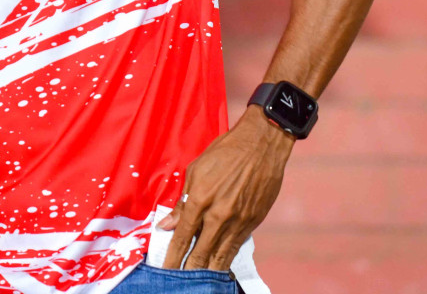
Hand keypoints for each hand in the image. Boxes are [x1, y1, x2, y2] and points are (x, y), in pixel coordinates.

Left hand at [159, 107, 294, 269]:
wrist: (261, 146)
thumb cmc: (225, 153)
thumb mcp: (196, 170)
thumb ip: (182, 202)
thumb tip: (167, 224)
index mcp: (200, 200)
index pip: (182, 237)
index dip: (173, 257)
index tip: (165, 270)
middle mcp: (218, 216)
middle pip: (200, 253)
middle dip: (188, 270)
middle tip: (178, 283)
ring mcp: (238, 222)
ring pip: (220, 256)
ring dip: (207, 271)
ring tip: (197, 283)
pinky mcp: (253, 223)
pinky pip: (236, 247)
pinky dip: (226, 260)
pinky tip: (219, 268)